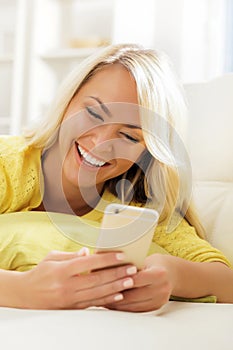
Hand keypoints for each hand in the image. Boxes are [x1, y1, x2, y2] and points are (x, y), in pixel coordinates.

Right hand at [19, 249, 136, 309]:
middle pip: (97, 279)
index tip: (121, 255)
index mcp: (62, 270)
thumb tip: (88, 252)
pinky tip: (118, 295)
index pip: (89, 263)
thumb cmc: (40, 273)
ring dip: (116, 287)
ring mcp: (70, 298)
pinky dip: (107, 300)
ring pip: (97, 293)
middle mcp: (67, 285)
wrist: (26, 294)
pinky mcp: (72, 308)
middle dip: (117, 273)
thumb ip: (71, 255)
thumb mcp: (52, 257)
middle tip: (132, 269)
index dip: (106, 259)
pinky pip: (93, 304)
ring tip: (130, 281)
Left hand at [106, 254, 173, 311]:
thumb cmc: (155, 263)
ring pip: (134, 305)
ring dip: (117, 304)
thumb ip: (131, 263)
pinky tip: (113, 304)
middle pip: (134, 295)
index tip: (105, 281)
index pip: (136, 279)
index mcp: (160, 273)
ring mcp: (160, 299)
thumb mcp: (146, 258)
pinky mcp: (156, 306)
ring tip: (102, 300)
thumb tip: (107, 262)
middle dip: (115, 294)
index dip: (120, 280)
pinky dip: (124, 307)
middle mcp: (162, 288)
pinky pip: (137, 310)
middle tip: (99, 293)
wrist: (173, 273)